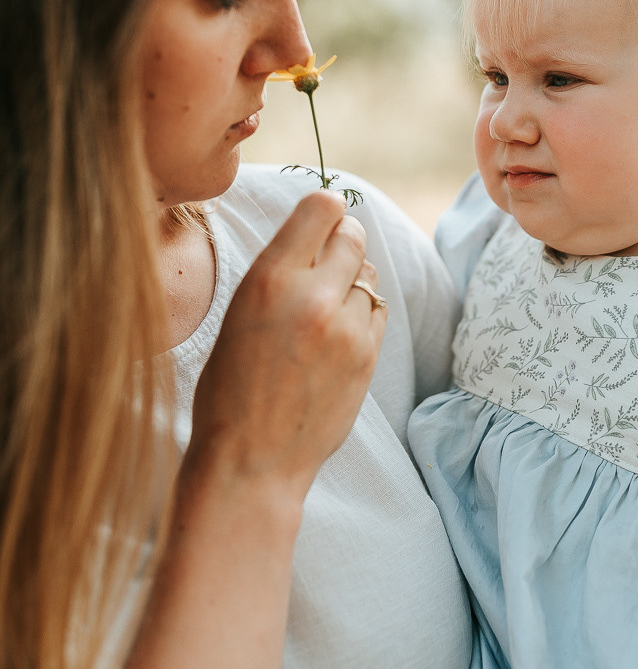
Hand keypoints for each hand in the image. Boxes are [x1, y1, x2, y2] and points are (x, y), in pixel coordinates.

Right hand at [189, 189, 385, 500]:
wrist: (251, 460)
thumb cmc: (229, 388)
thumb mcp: (239, 314)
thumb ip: (281, 272)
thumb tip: (321, 234)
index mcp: (269, 278)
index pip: (321, 208)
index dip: (326, 209)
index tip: (324, 218)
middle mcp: (312, 296)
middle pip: (353, 236)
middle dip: (343, 241)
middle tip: (329, 259)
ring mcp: (346, 329)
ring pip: (369, 275)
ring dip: (354, 279)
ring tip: (326, 306)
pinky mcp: (367, 357)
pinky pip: (377, 310)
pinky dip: (363, 313)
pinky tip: (338, 332)